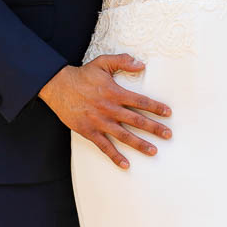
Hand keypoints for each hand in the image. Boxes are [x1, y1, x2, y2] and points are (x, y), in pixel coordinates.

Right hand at [39, 55, 171, 168]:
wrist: (58, 87)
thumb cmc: (82, 75)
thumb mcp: (102, 63)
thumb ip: (122, 61)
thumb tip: (141, 64)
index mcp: (114, 92)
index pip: (140, 101)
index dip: (155, 107)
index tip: (168, 113)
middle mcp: (109, 109)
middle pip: (136, 120)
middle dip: (154, 128)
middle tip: (168, 135)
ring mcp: (99, 122)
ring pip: (124, 135)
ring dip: (140, 144)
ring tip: (153, 151)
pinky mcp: (89, 131)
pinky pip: (104, 146)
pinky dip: (115, 156)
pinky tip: (126, 164)